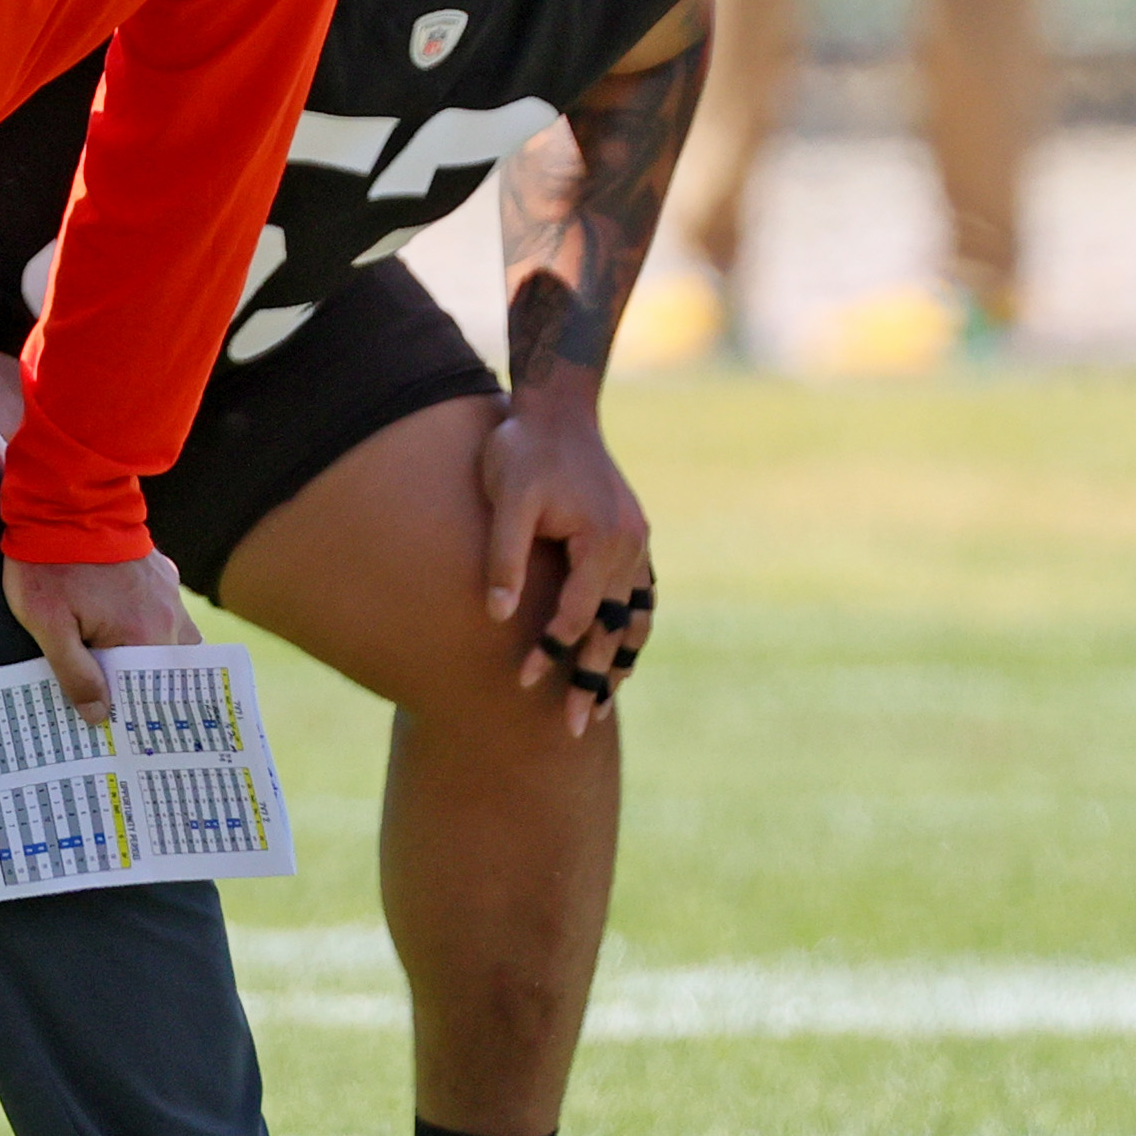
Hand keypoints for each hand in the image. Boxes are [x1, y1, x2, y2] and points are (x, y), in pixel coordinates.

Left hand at [2, 548, 198, 723]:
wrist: (62, 499)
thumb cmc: (49, 564)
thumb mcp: (49, 626)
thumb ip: (76, 673)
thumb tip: (99, 715)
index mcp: (146, 633)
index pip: (152, 690)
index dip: (134, 709)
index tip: (118, 725)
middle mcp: (169, 614)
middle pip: (166, 668)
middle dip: (143, 684)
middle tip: (115, 702)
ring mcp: (168, 589)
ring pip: (171, 639)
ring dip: (147, 653)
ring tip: (117, 667)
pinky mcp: (160, 570)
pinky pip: (163, 611)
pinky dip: (148, 626)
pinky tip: (120, 629)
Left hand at [480, 393, 653, 735]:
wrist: (557, 407)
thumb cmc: (523, 449)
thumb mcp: (506, 497)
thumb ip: (504, 556)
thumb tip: (497, 615)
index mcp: (602, 540)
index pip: (575, 614)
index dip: (549, 651)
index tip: (522, 682)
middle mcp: (630, 546)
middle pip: (613, 628)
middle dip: (592, 677)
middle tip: (575, 727)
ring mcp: (636, 543)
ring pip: (635, 617)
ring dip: (619, 660)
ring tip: (603, 703)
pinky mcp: (630, 537)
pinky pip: (638, 595)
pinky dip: (630, 628)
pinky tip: (620, 653)